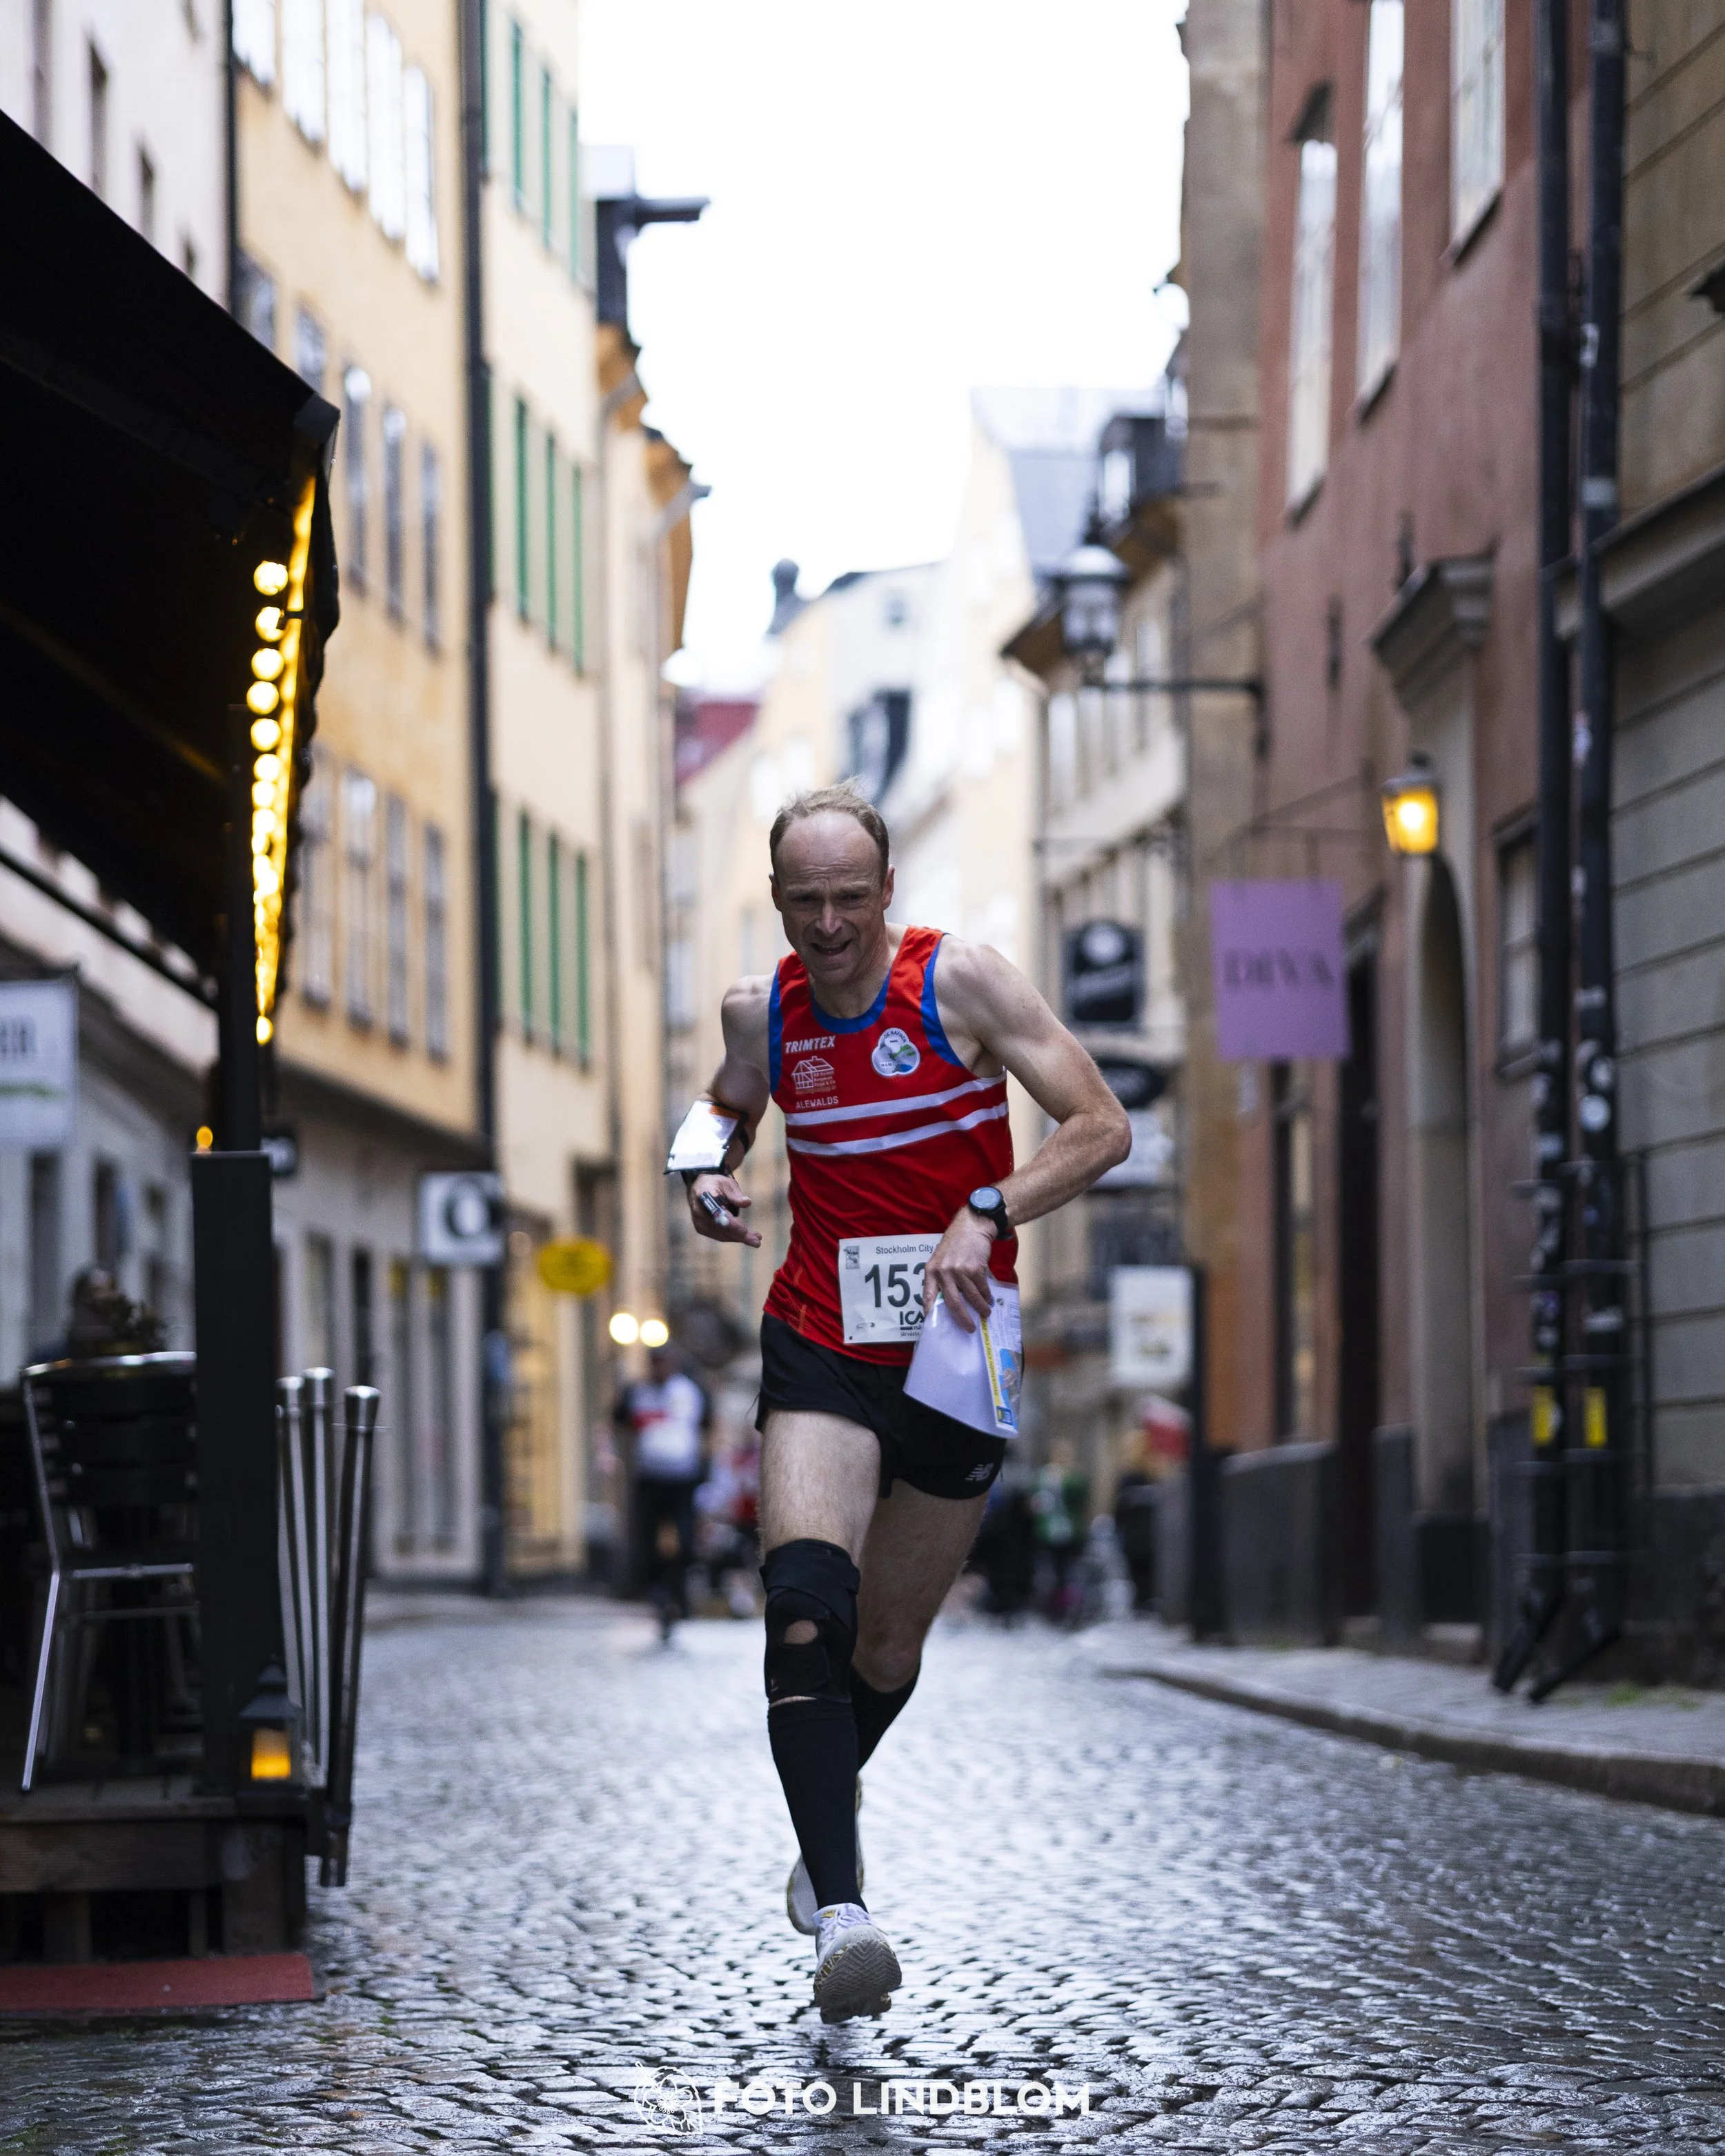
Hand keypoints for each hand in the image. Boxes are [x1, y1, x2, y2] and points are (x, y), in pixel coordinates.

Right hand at [687, 1172, 760, 1247]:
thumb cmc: (716, 1184)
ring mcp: (699, 1222)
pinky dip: (733, 1237)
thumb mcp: (727, 1183)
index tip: (745, 1231)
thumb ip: (736, 1194)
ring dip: (739, 1238)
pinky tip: (745, 1237)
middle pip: (721, 1228)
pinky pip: (720, 1236)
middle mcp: (699, 1212)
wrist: (699, 1187)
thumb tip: (747, 1203)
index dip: (732, 1225)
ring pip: (721, 1235)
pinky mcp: (702, 1229)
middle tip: (757, 1241)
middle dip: (740, 1235)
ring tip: (756, 1239)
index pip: (719, 1215)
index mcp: (704, 1197)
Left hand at [922, 1207, 995, 1333]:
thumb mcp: (941, 1259)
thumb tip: (948, 1304)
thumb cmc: (956, 1245)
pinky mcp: (974, 1268)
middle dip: (962, 1319)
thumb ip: (941, 1278)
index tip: (934, 1327)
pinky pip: (981, 1288)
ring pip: (970, 1297)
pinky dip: (987, 1296)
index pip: (928, 1297)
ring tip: (985, 1314)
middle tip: (969, 1328)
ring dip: (980, 1308)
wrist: (972, 1226)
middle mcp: (943, 1272)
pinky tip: (989, 1299)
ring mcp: (958, 1270)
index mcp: (931, 1271)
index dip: (930, 1313)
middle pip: (952, 1303)